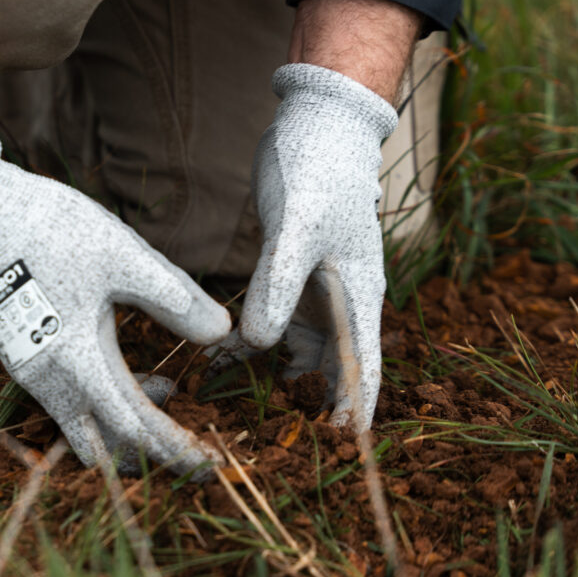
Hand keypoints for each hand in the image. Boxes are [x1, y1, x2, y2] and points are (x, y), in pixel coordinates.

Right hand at [0, 134, 229, 474]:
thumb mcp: (122, 257)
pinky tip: (132, 374)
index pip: (135, 428)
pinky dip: (105, 403)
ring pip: (84, 426)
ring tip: (171, 396)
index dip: (174, 450)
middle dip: (151, 454)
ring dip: (127, 427)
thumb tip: (222, 333)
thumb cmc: (49, 230)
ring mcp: (31, 372)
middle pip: (106, 444)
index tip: (208, 464)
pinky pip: (68, 403)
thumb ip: (173, 298)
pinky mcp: (21, 356)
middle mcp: (50, 381)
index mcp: (80, 362)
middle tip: (193, 453)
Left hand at [236, 64, 396, 432]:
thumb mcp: (296, 228)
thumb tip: (258, 344)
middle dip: (312, 410)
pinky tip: (214, 366)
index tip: (346, 452)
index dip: (356, 411)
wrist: (315, 124)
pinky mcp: (286, 278)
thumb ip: (278, 285)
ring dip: (274, 382)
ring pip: (299, 354)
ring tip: (239, 420)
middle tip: (278, 451)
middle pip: (333, 372)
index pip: (364, 368)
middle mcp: (341, 302)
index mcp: (358, 296)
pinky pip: (269, 326)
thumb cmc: (318, 170)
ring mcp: (314, 292)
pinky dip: (246, 347)